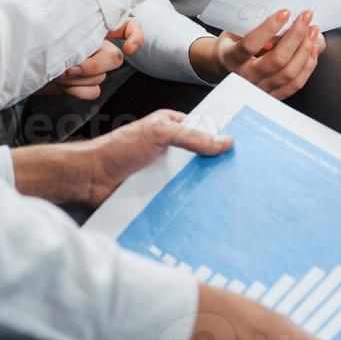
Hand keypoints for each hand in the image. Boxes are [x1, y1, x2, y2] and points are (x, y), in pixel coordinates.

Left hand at [34, 20, 142, 101]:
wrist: (15, 65)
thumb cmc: (30, 40)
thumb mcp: (51, 27)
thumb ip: (72, 29)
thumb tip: (83, 41)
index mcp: (91, 24)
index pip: (127, 24)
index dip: (136, 35)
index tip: (129, 49)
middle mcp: (95, 45)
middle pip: (115, 58)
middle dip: (93, 65)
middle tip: (69, 67)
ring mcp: (89, 66)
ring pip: (102, 76)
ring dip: (78, 78)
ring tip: (57, 73)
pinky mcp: (82, 85)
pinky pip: (94, 91)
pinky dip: (78, 91)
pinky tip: (63, 86)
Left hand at [81, 109, 232, 207]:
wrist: (90, 178)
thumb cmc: (118, 149)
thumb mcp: (158, 133)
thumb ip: (192, 137)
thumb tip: (226, 142)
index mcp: (172, 126)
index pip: (206, 130)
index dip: (224, 138)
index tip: (250, 149)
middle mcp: (172, 148)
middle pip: (203, 158)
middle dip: (221, 167)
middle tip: (247, 178)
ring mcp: (166, 171)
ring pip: (194, 179)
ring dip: (208, 189)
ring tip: (234, 200)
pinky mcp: (160, 192)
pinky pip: (182, 197)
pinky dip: (193, 204)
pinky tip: (209, 213)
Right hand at [192, 10, 323, 99]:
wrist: (225, 67)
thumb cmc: (232, 44)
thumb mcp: (233, 31)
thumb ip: (252, 25)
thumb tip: (282, 16)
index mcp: (231, 58)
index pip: (250, 45)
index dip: (268, 28)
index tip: (284, 12)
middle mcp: (245, 76)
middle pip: (277, 60)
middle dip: (295, 36)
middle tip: (305, 17)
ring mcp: (260, 88)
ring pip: (289, 73)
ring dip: (305, 49)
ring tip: (312, 31)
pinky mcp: (273, 94)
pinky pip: (296, 83)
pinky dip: (308, 65)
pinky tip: (312, 49)